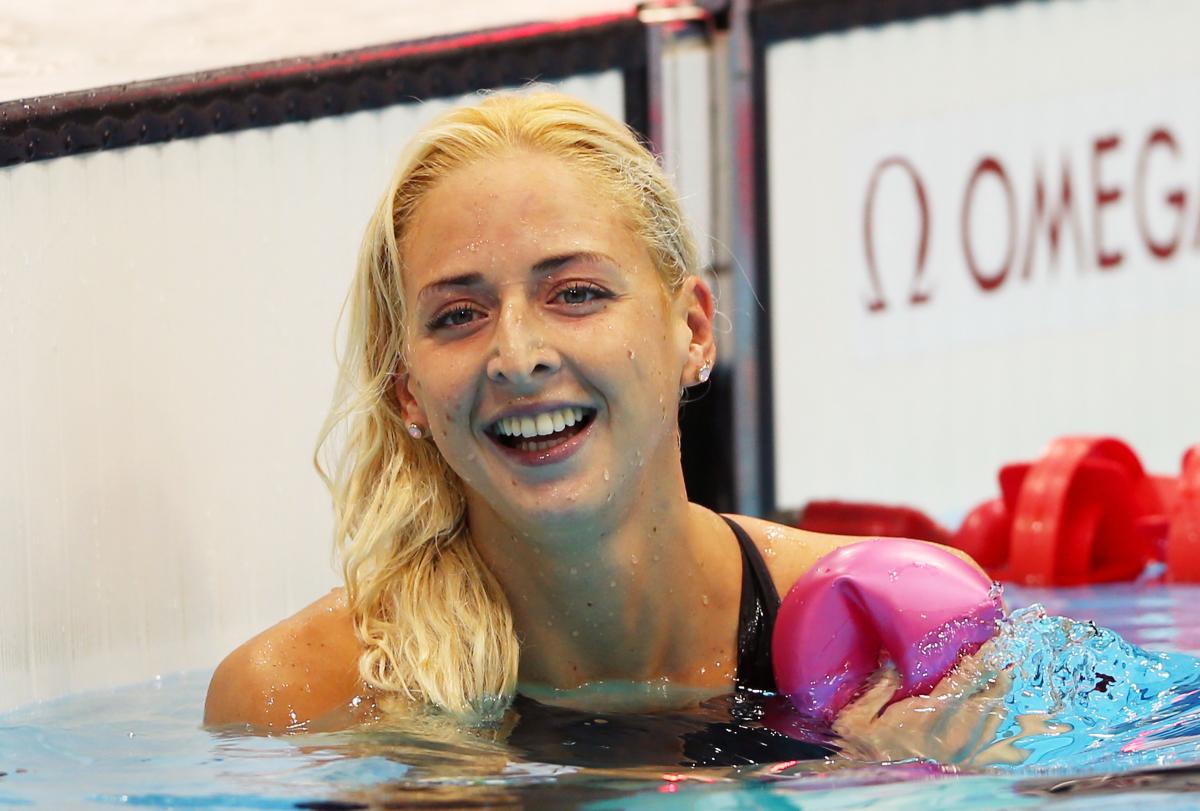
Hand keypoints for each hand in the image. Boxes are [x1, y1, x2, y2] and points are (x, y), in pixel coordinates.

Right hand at [832, 643, 1025, 765]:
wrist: (876, 786)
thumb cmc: (865, 751)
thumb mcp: (858, 718)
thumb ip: (879, 687)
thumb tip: (890, 656)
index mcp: (931, 715)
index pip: (966, 679)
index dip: (982, 658)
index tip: (993, 640)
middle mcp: (955, 732)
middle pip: (991, 697)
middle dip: (998, 673)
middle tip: (999, 654)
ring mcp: (964, 750)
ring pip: (995, 717)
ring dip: (997, 695)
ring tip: (999, 676)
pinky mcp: (966, 762)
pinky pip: (992, 738)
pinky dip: (995, 720)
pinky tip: (992, 711)